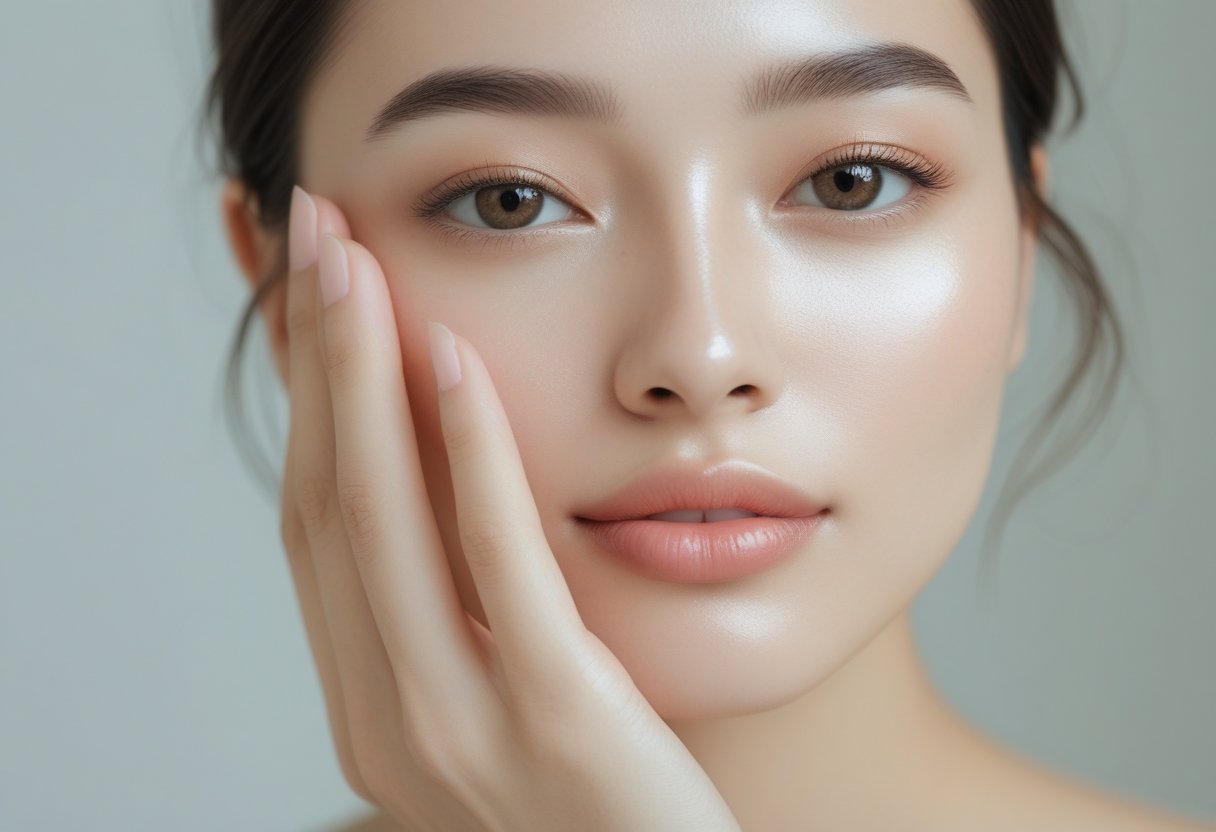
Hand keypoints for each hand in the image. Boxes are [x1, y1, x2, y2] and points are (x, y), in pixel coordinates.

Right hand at [279, 186, 741, 831]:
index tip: (300, 287)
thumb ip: (462, 608)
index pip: (314, 524)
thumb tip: (440, 475)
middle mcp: (388, 720)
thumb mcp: (509, 697)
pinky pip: (495, 566)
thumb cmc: (605, 797)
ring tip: (354, 260)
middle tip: (308, 231)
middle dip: (313, 356)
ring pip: (381, 523)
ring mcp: (459, 728)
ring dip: (360, 377)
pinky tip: (451, 356)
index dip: (299, 395)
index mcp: (372, 706)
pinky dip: (466, 454)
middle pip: (328, 501)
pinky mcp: (555, 719)